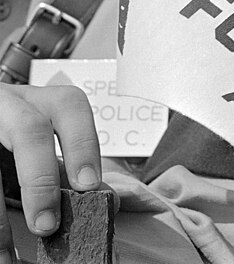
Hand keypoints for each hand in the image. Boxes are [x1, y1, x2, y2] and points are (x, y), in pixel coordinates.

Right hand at [0, 84, 100, 260]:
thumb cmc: (17, 131)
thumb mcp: (47, 141)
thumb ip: (73, 166)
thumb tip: (107, 201)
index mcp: (44, 102)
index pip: (71, 108)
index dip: (82, 146)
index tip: (88, 187)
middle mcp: (14, 104)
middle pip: (30, 130)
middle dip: (41, 178)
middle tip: (47, 225)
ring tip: (7, 255)